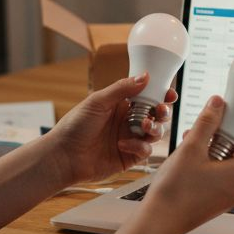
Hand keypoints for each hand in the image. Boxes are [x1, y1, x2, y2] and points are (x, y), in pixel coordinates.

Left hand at [48, 73, 175, 185]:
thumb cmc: (75, 126)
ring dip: (154, 128)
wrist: (64, 156)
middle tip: (160, 110)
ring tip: (144, 126)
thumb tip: (145, 76)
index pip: (147, 96)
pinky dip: (139, 146)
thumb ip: (122, 89)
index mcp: (121, 104)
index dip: (161, 94)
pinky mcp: (129, 157)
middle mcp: (128, 121)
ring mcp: (130, 139)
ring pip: (155, 132)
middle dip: (163, 112)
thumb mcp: (98, 101)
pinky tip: (123, 145)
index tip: (169, 93)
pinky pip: (145, 150)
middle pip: (156, 115)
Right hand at [140, 95, 233, 233]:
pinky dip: (215, 162)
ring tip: (197, 138)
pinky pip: (225, 176)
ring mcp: (232, 196)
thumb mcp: (191, 149)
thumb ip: (207, 123)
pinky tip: (194, 155)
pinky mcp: (220, 201)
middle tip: (218, 121)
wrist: (159, 222)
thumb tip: (217, 103)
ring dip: (220, 148)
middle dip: (233, 134)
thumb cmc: (175, 191)